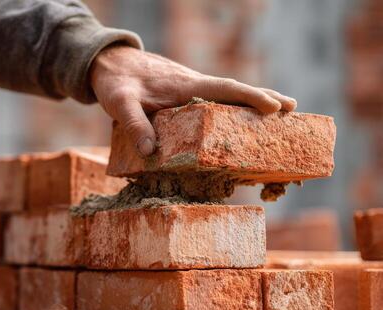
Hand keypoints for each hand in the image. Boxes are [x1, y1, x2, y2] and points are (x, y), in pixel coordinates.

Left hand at [90, 45, 296, 156]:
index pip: (223, 89)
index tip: (273, 107)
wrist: (109, 63)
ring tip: (280, 113)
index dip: (248, 97)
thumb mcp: (120, 104)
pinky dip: (233, 105)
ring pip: (226, 94)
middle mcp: (192, 83)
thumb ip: (134, 125)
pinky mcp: (184, 93)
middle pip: (233, 91)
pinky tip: (240, 116)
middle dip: (263, 98)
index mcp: (183, 85)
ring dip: (251, 102)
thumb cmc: (115, 82)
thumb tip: (151, 152)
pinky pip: (215, 99)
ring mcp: (190, 87)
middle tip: (292, 109)